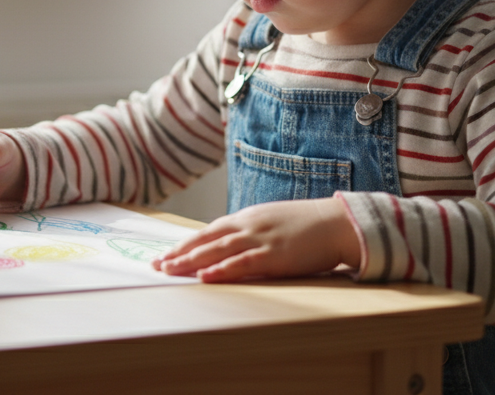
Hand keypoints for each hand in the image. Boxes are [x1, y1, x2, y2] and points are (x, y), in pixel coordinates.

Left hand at [151, 198, 360, 282]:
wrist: (337, 222)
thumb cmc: (307, 225)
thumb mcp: (272, 222)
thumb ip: (250, 231)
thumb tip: (229, 244)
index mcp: (247, 218)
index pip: (208, 231)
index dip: (185, 244)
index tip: (165, 255)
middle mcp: (248, 225)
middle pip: (207, 240)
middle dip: (180, 253)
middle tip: (157, 266)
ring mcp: (261, 239)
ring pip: (218, 250)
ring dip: (192, 261)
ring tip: (170, 270)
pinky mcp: (275, 255)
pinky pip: (244, 263)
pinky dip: (223, 270)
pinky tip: (206, 276)